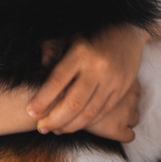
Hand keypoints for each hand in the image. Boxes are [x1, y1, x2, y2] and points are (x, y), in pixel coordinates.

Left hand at [28, 24, 147, 135]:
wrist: (129, 32)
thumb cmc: (94, 35)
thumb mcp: (72, 36)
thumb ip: (54, 48)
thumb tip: (42, 63)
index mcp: (81, 52)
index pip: (58, 81)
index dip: (43, 99)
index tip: (31, 112)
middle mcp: (97, 67)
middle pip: (73, 102)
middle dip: (54, 119)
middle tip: (42, 128)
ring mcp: (112, 80)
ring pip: (88, 112)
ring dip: (70, 126)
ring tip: (56, 130)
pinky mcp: (122, 89)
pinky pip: (102, 112)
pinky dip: (88, 122)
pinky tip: (75, 125)